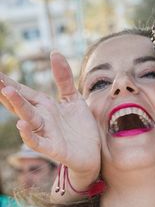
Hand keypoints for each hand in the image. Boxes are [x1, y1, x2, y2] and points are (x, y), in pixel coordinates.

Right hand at [0, 52, 100, 178]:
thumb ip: (63, 78)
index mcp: (43, 105)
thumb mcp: (73, 99)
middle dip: (7, 91)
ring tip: (7, 92)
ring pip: (27, 118)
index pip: (23, 91)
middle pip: (20, 103)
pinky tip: (21, 124)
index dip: (8, 81)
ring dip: (17, 106)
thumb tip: (54, 52)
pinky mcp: (52, 148)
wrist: (93, 154)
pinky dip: (28, 135)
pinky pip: (37, 141)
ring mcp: (45, 133)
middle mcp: (40, 118)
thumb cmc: (80, 127)